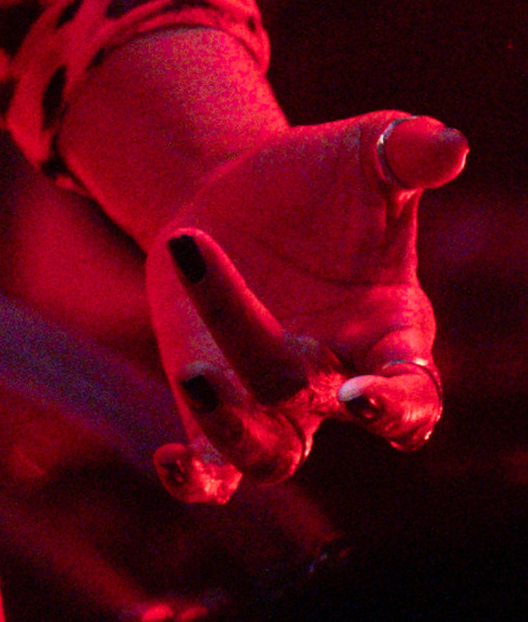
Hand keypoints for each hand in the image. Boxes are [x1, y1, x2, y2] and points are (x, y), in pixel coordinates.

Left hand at [145, 111, 467, 503]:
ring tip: (193, 368)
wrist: (239, 190)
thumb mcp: (366, 151)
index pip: (414, 392)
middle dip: (289, 387)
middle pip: (321, 405)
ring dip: (230, 424)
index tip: (368, 395)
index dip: (397, 405)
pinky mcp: (215, 404)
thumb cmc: (320, 177)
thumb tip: (451, 142)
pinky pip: (214, 470)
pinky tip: (170, 462)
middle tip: (265, 349)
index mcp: (391, 331)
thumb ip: (410, 150)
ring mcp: (275, 401)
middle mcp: (337, 378)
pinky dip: (197, 480)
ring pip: (268, 451)